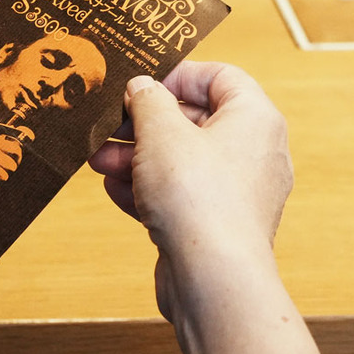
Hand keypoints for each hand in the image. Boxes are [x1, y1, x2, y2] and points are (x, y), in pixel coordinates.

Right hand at [89, 61, 292, 318]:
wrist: (212, 279)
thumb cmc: (198, 199)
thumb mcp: (161, 132)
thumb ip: (148, 100)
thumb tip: (143, 87)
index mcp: (254, 119)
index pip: (220, 77)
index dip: (178, 75)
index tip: (143, 84)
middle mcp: (253, 153)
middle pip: (194, 121)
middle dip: (143, 124)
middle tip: (110, 126)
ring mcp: (236, 192)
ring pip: (181, 161)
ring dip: (137, 157)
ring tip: (99, 160)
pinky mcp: (216, 224)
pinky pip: (180, 195)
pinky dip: (148, 189)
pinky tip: (116, 189)